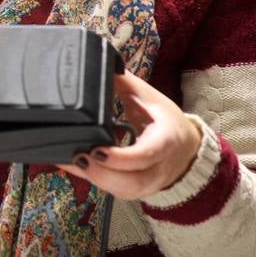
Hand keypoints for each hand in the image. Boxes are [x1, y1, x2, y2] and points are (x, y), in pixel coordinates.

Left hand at [57, 70, 203, 199]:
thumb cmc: (165, 122)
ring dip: (94, 178)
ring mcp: (147, 183)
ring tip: (69, 159)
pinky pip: (113, 190)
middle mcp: (158, 167)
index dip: (122, 157)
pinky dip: (91, 179)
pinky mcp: (133, 189)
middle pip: (134, 181)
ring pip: (123, 191)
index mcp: (167, 141)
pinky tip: (70, 163)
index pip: (148, 154)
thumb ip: (126, 85)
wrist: (186, 150)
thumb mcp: (151, 99)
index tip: (97, 150)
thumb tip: (104, 65)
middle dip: (103, 174)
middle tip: (78, 155)